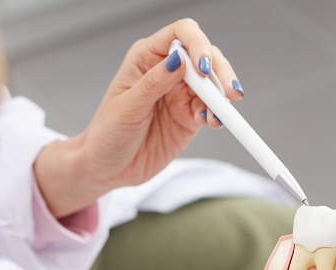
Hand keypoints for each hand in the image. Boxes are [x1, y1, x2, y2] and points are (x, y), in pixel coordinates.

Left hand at [34, 19, 243, 215]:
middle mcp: (167, 71)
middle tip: (227, 93)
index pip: (181, 35)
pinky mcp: (189, 117)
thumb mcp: (127, 108)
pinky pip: (210, 109)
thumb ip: (154, 83)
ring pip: (212, 84)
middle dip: (219, 72)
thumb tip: (179, 60)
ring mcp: (180, 94)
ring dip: (221, 96)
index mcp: (147, 58)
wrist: (108, 169)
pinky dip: (217, 114)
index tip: (203, 67)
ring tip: (221, 113)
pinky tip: (214, 121)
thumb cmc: (108, 134)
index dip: (197, 44)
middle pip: (204, 57)